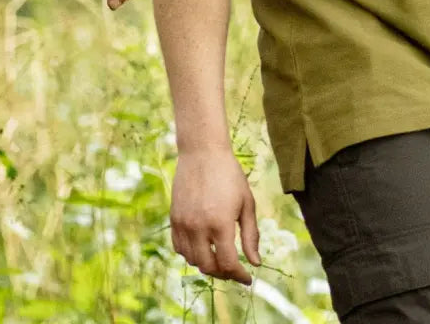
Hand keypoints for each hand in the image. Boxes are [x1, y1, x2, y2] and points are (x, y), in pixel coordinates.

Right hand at [170, 148, 261, 283]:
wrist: (202, 152)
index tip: (248, 278)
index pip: (228, 263)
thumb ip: (250, 235)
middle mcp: (199, 227)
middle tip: (234, 269)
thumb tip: (255, 263)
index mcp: (220, 223)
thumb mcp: (247, 203)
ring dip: (207, 264)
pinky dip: (191, 254)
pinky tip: (203, 248)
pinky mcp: (174, 218)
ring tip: (219, 258)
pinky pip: (179, 247)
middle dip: (224, 273)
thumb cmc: (230, 175)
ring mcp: (183, 223)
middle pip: (208, 266)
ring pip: (192, 260)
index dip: (239, 275)